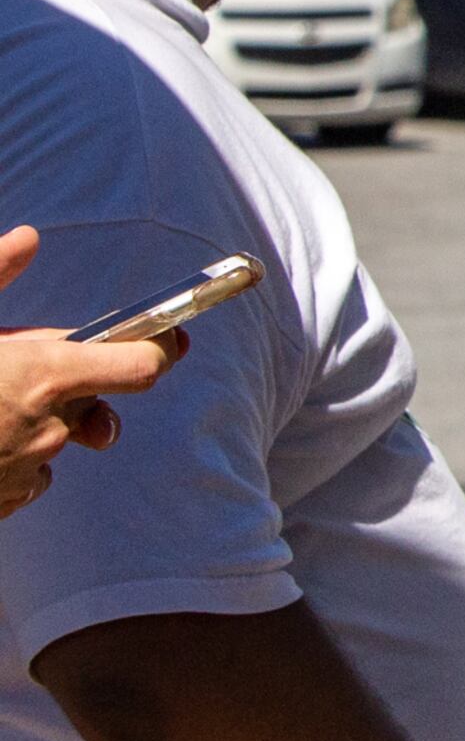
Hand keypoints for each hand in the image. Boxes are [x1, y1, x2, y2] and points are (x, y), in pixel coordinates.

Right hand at [0, 227, 179, 518]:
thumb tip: (28, 237)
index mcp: (42, 374)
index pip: (141, 364)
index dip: (160, 348)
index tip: (171, 336)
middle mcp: (48, 426)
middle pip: (97, 399)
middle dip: (76, 383)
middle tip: (33, 368)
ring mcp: (28, 469)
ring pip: (59, 437)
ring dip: (38, 420)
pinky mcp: (6, 503)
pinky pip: (32, 474)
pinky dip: (14, 455)